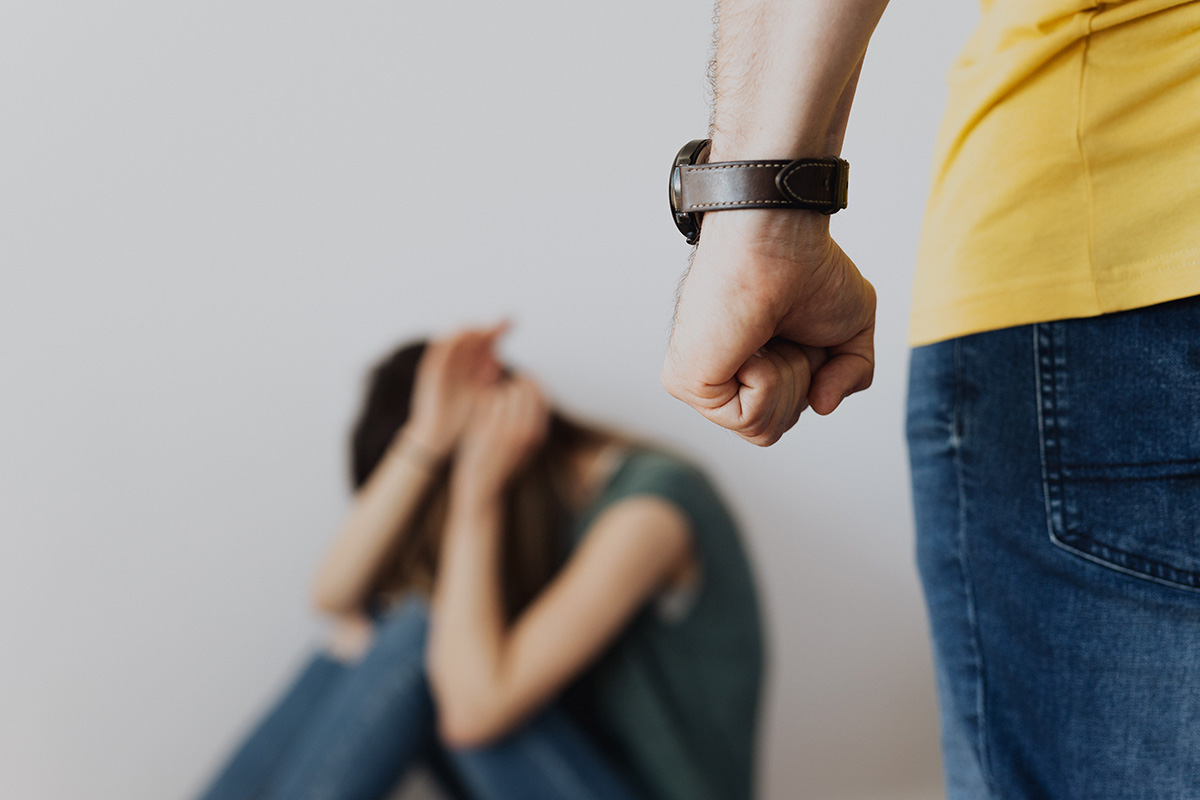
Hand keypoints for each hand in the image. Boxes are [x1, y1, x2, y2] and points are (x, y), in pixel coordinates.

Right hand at [407, 323, 507, 458]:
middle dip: (488, 328)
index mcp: (468, 367)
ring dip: (470, 330)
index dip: (496, 332)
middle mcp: (454, 363)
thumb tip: (498, 359)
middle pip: (471, 337)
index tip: (512, 324)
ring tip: (486, 327)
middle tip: (504, 322)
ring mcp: (441, 366)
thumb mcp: (480, 394)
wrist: (439, 436)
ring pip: (454, 339)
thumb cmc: (461, 418)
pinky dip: (450, 340)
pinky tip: (465, 333)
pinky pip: (438, 350)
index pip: (483, 343)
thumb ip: (486, 376)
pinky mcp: (429, 371)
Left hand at [451, 376, 549, 504]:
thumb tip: (532, 388)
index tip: (519, 383)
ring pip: (504, 391)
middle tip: (503, 397)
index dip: (529, 384)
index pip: (540, 394)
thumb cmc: (504, 466)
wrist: (483, 490)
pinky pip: (488, 400)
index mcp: (538, 433)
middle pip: (523, 388)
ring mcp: (505, 428)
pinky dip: (484, 403)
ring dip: (497, 395)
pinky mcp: (486, 428)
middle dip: (512, 387)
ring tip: (492, 412)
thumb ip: (533, 422)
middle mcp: (525, 430)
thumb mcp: (528, 447)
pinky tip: (482, 417)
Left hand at [662, 210, 875, 445]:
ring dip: (788, 379)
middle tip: (786, 330)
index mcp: (749, 365)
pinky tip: (750, 342)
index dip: (813, 377)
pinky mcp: (685, 383)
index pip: (786, 413)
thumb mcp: (852, 332)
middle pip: (777, 427)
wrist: (780, 241)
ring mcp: (700, 380)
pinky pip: (750, 420)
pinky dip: (768, 380)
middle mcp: (720, 374)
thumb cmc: (810, 270)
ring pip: (765, 430)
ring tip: (770, 333)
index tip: (802, 330)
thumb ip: (851, 377)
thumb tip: (821, 407)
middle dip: (801, 381)